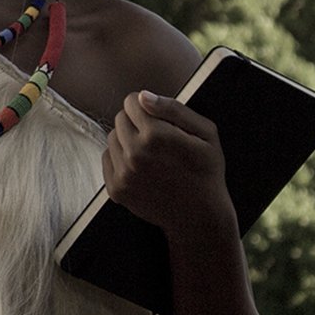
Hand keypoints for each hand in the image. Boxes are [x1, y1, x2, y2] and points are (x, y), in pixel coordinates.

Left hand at [102, 90, 234, 241]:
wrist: (200, 218)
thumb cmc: (206, 172)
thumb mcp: (205, 134)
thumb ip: (173, 109)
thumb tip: (143, 96)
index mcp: (156, 136)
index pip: (131, 101)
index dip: (146, 108)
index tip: (158, 121)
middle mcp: (135, 153)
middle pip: (120, 118)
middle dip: (136, 123)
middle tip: (157, 140)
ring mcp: (124, 173)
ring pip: (112, 137)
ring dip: (127, 141)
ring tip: (151, 156)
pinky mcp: (116, 189)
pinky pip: (107, 158)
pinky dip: (120, 160)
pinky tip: (141, 169)